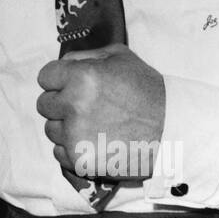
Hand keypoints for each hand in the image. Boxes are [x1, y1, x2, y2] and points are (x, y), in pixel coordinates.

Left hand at [36, 44, 165, 183]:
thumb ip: (85, 56)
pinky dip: (71, 149)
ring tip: (94, 125)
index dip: (58, 80)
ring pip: (51, 130)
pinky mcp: (81, 161)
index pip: (45, 77)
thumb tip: (61, 64)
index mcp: (81, 76)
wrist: (174, 129)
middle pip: (44, 105)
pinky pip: (58, 153)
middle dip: (61, 104)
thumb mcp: (121, 57)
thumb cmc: (148, 90)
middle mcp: (74, 105)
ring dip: (66, 127)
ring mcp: (76, 136)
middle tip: (86, 107)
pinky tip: (93, 142)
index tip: (71, 86)